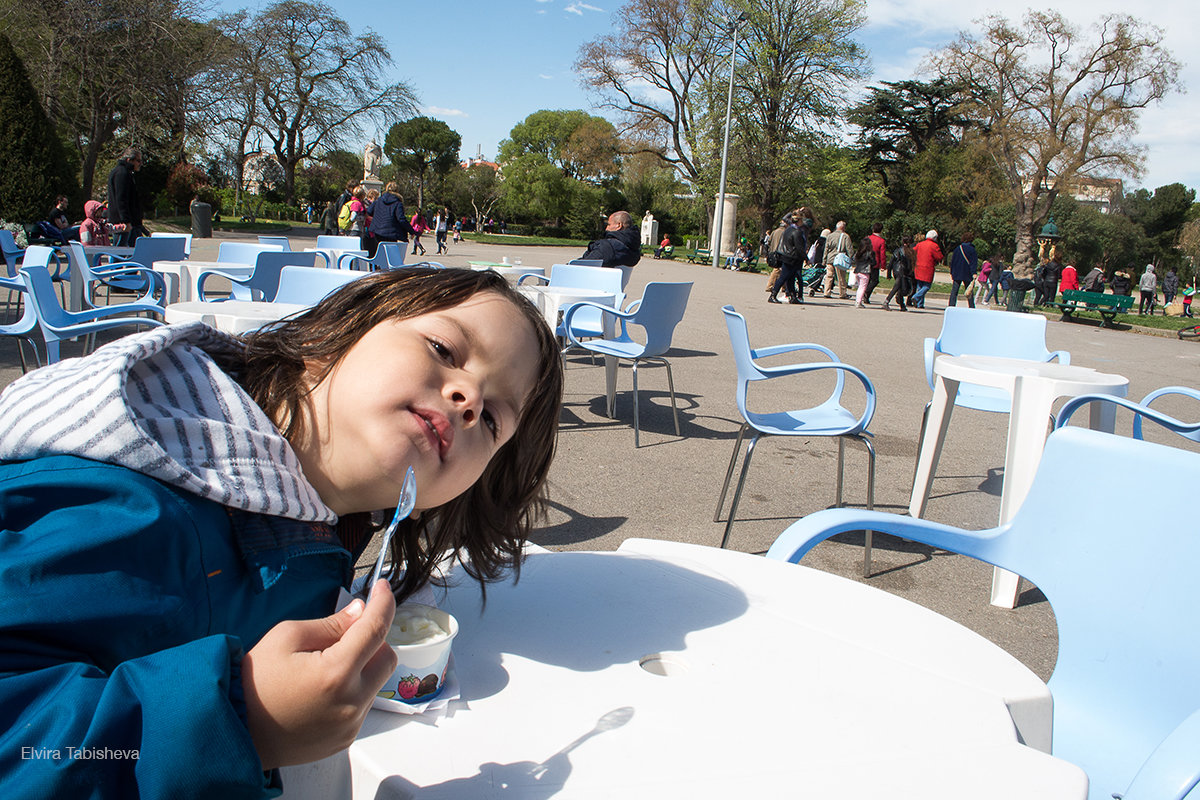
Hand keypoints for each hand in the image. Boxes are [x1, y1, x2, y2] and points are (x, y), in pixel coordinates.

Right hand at [242, 579, 396, 769]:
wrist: (235, 733)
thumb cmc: (252, 684)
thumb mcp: (285, 637)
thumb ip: (330, 623)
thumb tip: (359, 612)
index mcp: (336, 673)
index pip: (376, 629)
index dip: (383, 603)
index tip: (382, 589)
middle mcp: (350, 703)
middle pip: (386, 658)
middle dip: (372, 639)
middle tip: (345, 634)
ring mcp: (349, 724)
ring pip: (376, 682)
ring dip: (362, 666)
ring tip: (324, 665)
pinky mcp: (344, 738)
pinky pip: (362, 705)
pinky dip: (352, 690)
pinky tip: (321, 689)